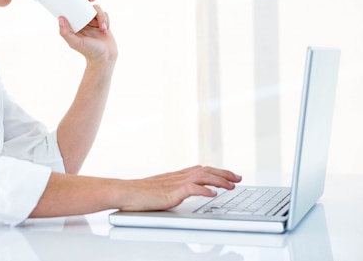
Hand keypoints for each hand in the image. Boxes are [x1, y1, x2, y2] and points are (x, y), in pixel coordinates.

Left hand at [58, 0, 117, 64]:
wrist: (105, 59)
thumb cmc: (89, 52)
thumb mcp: (75, 43)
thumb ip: (66, 33)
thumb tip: (60, 18)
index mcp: (74, 24)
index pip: (72, 7)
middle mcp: (83, 21)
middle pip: (85, 2)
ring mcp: (93, 21)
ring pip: (97, 9)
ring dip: (101, 16)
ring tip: (103, 28)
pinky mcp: (103, 23)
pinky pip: (105, 14)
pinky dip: (106, 20)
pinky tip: (105, 30)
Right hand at [119, 166, 241, 211]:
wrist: (124, 192)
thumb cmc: (137, 194)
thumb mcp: (158, 190)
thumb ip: (170, 190)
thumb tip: (179, 192)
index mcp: (175, 176)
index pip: (200, 169)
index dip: (216, 171)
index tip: (228, 174)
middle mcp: (177, 177)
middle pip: (205, 170)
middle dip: (224, 173)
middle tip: (238, 177)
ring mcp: (174, 183)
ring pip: (202, 177)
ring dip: (219, 180)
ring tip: (231, 186)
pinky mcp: (170, 192)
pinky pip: (191, 188)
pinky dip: (203, 189)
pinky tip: (212, 193)